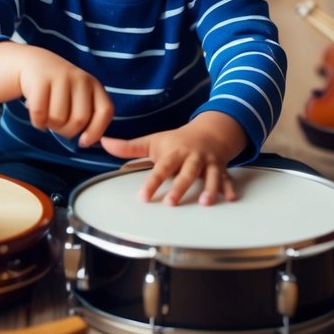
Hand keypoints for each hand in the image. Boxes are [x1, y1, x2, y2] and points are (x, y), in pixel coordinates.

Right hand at [0, 44, 113, 146]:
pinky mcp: (40, 79)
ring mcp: (61, 77)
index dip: (96, 131)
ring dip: (50, 126)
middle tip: (58, 125)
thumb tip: (86, 142)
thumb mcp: (78, 97)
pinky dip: (37, 122)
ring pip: (58, 119)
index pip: (105, 111)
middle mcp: (81, 79)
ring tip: (47, 114)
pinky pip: (40, 115)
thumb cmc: (59, 90)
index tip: (83, 142)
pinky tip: (38, 114)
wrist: (32, 64)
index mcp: (94, 85)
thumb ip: (87, 116)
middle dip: (66, 132)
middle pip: (79, 121)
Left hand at [101, 112, 246, 205]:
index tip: (143, 197)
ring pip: (208, 176)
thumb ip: (129, 147)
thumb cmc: (177, 140)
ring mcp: (207, 163)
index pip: (161, 168)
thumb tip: (103, 143)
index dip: (152, 183)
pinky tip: (230, 199)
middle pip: (185, 173)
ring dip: (208, 188)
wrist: (210, 130)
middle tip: (172, 203)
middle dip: (180, 187)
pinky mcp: (220, 169)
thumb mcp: (153, 141)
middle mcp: (191, 158)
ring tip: (205, 203)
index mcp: (173, 153)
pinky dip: (229, 188)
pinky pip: (226, 179)